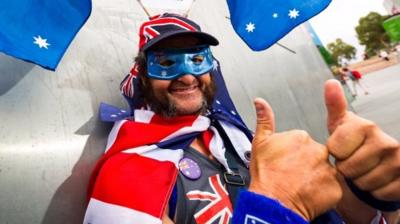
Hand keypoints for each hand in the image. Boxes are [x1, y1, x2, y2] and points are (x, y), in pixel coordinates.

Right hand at [249, 98, 341, 220]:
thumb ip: (264, 120)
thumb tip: (260, 102)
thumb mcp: (259, 144)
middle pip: (316, 156)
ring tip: (300, 187)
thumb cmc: (265, 175)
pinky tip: (309, 196)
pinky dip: (323, 193)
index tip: (285, 165)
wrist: (272, 203)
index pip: (302, 144)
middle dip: (307, 166)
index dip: (293, 156)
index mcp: (300, 137)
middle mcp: (318, 149)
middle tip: (293, 177)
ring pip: (325, 172)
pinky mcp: (335, 187)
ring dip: (316, 179)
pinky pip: (332, 189)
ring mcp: (328, 169)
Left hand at [324, 79, 399, 199]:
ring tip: (363, 171)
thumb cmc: (351, 142)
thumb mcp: (339, 125)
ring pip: (363, 184)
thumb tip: (330, 82)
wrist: (374, 164)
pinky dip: (374, 192)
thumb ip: (335, 106)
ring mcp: (399, 161)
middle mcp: (387, 142)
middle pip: (348, 169)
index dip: (334, 154)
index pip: (335, 150)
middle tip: (352, 162)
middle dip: (345, 170)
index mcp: (366, 126)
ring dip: (359, 182)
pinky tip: (376, 180)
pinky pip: (379, 194)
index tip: (341, 149)